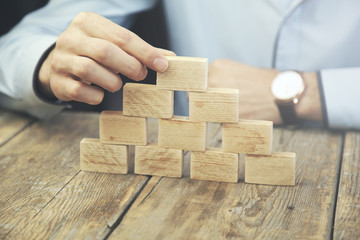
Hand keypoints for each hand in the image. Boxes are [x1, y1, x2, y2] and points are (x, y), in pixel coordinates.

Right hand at [38, 12, 174, 103]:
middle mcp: (71, 38)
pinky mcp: (57, 81)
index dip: (145, 52)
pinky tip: (100, 93)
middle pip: (106, 51)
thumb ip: (139, 50)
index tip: (163, 65)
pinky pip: (80, 91)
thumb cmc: (94, 52)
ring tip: (117, 83)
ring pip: (90, 70)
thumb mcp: (114, 44)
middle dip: (129, 66)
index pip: (122, 36)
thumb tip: (169, 58)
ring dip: (112, 82)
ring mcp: (61, 60)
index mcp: (88, 22)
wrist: (59, 63)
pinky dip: (96, 96)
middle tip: (140, 75)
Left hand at [208, 59, 321, 123]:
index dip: (202, 89)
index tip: (209, 94)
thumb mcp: (239, 71)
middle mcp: (213, 79)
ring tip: (227, 112)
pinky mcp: (225, 114)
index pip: (198, 80)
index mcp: (217, 66)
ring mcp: (218, 97)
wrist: (284, 94)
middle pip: (195, 94)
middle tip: (217, 105)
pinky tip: (233, 118)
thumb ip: (221, 78)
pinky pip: (215, 120)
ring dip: (210, 112)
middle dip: (203, 101)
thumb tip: (207, 90)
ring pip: (203, 108)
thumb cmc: (266, 82)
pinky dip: (220, 121)